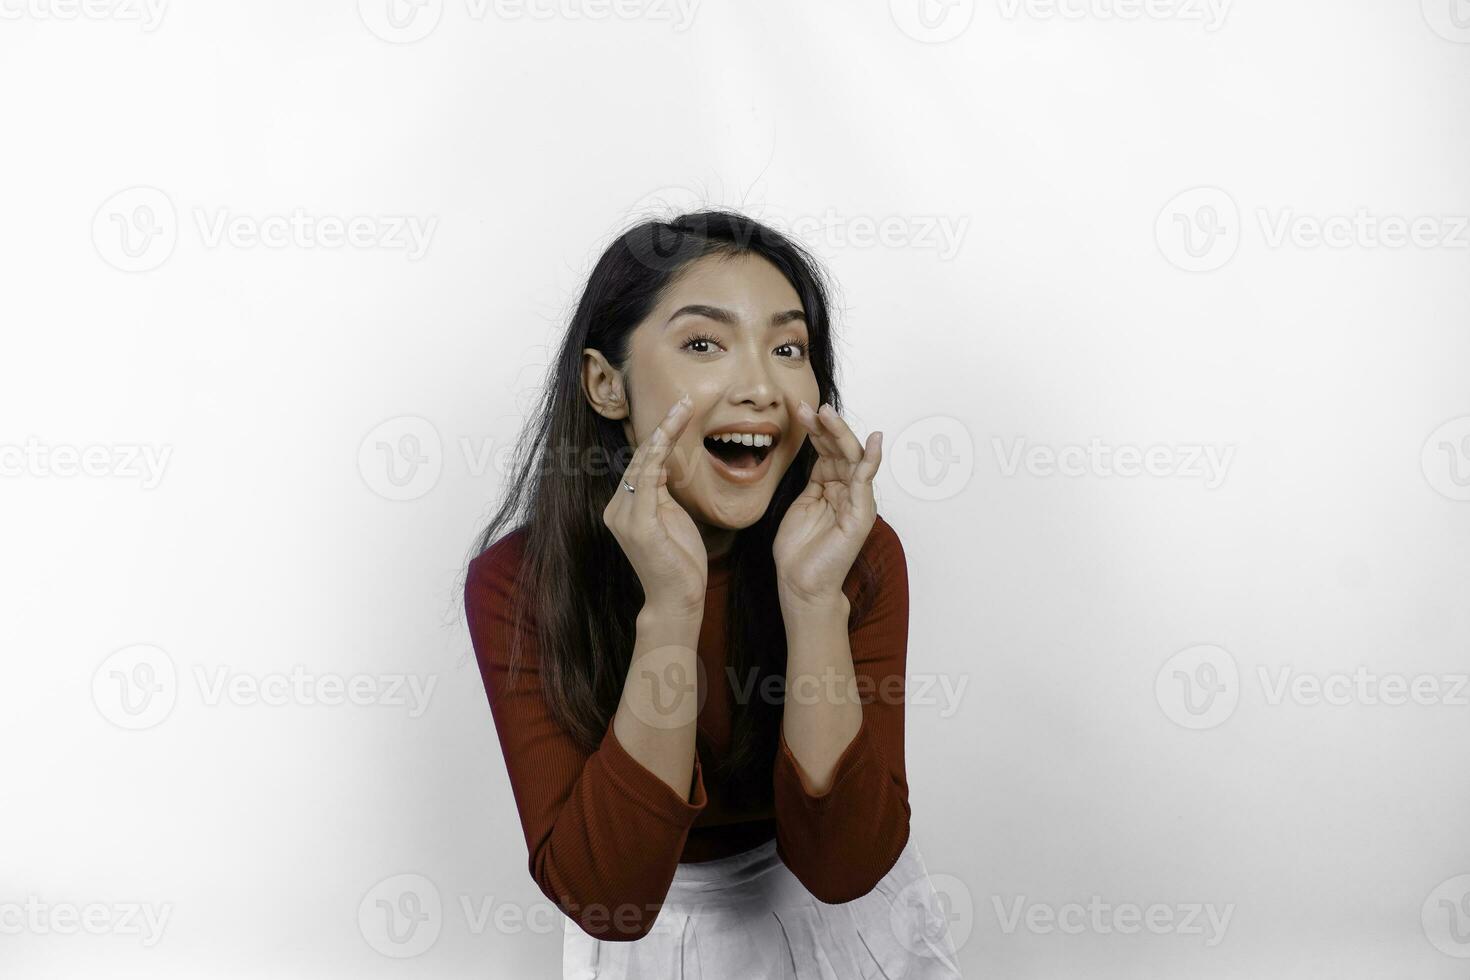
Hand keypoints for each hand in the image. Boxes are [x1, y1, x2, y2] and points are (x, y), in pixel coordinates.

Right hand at [603, 392, 707, 615]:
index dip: (660, 436)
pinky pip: (647, 479)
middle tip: (684, 401)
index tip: (680, 411)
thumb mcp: (672, 518)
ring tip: (683, 409)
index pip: (642, 463)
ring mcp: (623, 516)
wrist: (678, 600)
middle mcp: (617, 509)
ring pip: (643, 463)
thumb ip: (663, 493)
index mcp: (624, 507)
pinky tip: (671, 434)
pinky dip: (660, 454)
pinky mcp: (637, 524)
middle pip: (640, 457)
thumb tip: (665, 465)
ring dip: (664, 433)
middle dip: (663, 427)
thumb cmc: (679, 562)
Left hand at [772, 401, 882, 605]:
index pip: (827, 451)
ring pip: (853, 459)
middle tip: (813, 406)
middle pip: (842, 450)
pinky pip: (866, 482)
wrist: (801, 584)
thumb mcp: (801, 503)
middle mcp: (847, 491)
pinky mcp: (861, 514)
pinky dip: (870, 460)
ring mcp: (857, 501)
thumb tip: (814, 451)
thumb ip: (812, 480)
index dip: (816, 430)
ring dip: (841, 434)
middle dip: (827, 426)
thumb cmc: (799, 550)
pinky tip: (873, 442)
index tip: (800, 410)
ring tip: (827, 413)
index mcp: (832, 487)